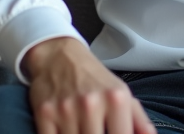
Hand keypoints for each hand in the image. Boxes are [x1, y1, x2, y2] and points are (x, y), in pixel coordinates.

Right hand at [22, 37, 156, 133]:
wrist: (59, 56)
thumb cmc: (94, 79)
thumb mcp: (122, 93)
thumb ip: (139, 120)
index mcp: (115, 99)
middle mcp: (91, 104)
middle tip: (96, 132)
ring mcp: (66, 110)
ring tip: (83, 130)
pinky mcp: (44, 114)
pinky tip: (67, 131)